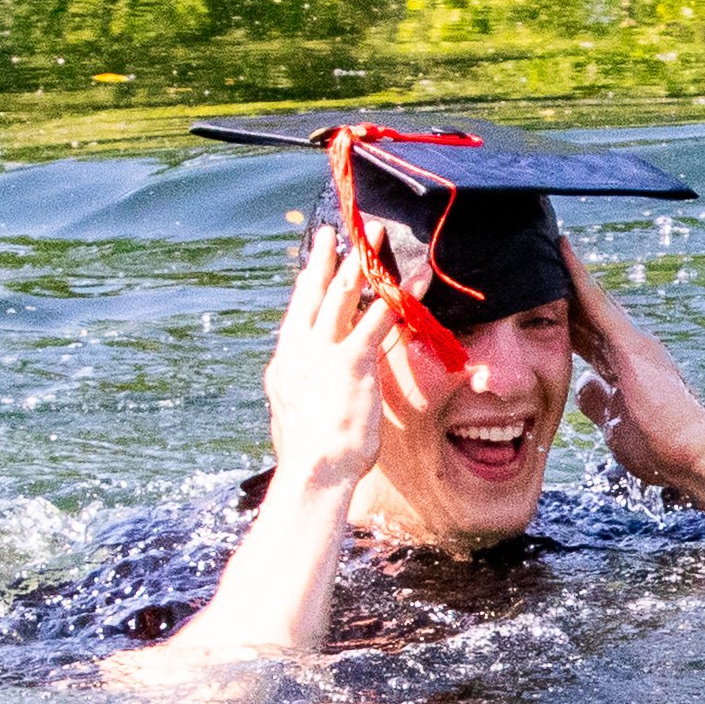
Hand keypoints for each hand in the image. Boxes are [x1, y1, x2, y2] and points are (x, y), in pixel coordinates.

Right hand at [262, 229, 401, 494]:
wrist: (313, 470)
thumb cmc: (308, 457)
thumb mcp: (292, 419)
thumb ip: (296, 398)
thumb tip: (294, 397)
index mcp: (286, 363)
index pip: (298, 314)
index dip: (307, 285)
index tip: (312, 265)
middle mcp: (300, 350)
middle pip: (314, 293)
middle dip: (325, 259)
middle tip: (333, 233)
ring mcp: (324, 352)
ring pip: (344, 293)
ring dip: (363, 260)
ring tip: (376, 234)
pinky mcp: (352, 361)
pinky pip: (381, 317)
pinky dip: (402, 294)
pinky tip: (418, 277)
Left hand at [562, 235, 704, 492]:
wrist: (690, 455)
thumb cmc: (659, 451)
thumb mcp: (615, 426)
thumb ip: (598, 403)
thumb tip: (582, 386)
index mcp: (625, 369)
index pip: (586, 339)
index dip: (565, 321)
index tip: (542, 303)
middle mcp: (631, 348)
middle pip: (586, 316)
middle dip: (562, 294)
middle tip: (537, 263)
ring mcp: (632, 343)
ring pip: (590, 301)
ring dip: (567, 275)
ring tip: (547, 244)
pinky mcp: (630, 343)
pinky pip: (596, 302)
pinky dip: (577, 277)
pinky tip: (561, 251)